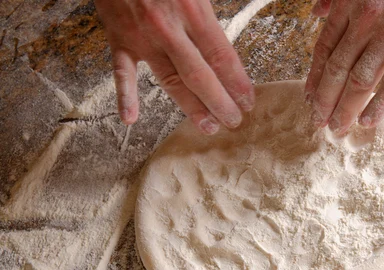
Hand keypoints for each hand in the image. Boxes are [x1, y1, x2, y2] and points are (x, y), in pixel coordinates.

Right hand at [95, 0, 254, 133]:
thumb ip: (211, 15)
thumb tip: (229, 47)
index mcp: (193, 11)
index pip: (222, 57)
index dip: (237, 83)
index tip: (248, 101)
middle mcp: (169, 28)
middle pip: (200, 76)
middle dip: (219, 103)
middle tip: (234, 121)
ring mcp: (143, 37)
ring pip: (170, 80)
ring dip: (190, 107)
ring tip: (208, 127)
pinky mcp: (119, 38)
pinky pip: (122, 71)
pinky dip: (124, 96)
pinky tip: (130, 118)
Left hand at [305, 0, 383, 135]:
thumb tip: (317, 12)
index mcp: (350, 4)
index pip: (324, 48)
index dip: (314, 77)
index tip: (309, 98)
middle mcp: (366, 19)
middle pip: (337, 68)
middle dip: (325, 100)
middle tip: (318, 121)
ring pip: (360, 79)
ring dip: (345, 108)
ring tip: (338, 128)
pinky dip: (379, 105)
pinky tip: (367, 122)